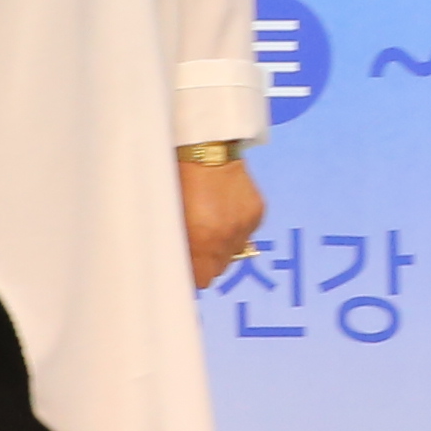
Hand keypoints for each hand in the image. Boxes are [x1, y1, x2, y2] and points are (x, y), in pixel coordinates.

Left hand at [180, 150, 265, 290]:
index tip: (188, 265)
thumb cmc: (180, 180)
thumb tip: (184, 264)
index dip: (194, 274)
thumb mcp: (173, 217)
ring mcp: (244, 226)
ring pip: (234, 252)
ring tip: (211, 223)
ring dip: (223, 244)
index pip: (203, 280)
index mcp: (201, 241)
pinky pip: (247, 233)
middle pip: (219, 269)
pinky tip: (225, 210)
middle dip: (207, 260)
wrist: (207, 151)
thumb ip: (180, 245)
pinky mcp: (257, 214)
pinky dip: (237, 227)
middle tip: (197, 241)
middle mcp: (226, 238)